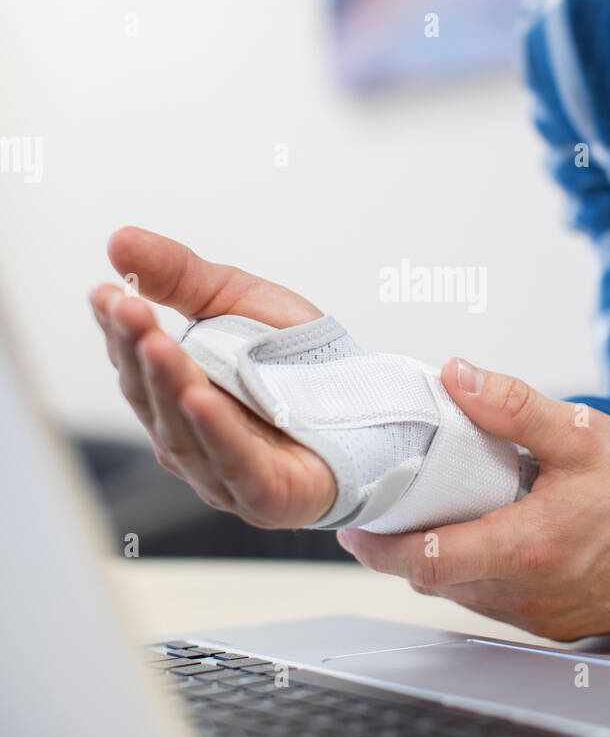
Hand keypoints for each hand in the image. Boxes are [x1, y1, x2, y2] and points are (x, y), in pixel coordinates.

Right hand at [89, 226, 336, 527]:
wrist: (375, 408)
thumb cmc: (301, 364)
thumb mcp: (238, 301)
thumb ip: (181, 277)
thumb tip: (119, 242)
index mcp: (177, 391)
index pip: (136, 359)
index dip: (119, 327)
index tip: (107, 292)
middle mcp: (190, 436)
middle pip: (152, 396)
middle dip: (137, 349)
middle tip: (127, 308)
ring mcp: (222, 470)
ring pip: (184, 431)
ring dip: (168, 386)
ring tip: (155, 344)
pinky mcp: (265, 494)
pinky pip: (235, 463)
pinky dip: (215, 432)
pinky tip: (199, 399)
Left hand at [336, 358, 609, 640]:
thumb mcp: (585, 434)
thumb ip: (515, 406)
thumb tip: (459, 375)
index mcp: (528, 550)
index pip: (424, 562)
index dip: (379, 546)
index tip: (354, 525)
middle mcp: (530, 597)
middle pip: (437, 581)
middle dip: (407, 547)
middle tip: (393, 507)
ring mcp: (545, 618)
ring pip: (468, 594)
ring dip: (448, 560)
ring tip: (445, 514)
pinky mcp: (562, 625)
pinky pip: (501, 603)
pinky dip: (484, 573)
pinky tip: (498, 535)